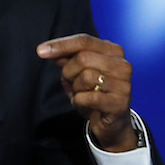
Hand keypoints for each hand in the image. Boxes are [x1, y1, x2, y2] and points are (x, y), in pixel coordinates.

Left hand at [36, 34, 135, 151]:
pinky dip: (80, 102)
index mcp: (113, 51)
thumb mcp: (77, 72)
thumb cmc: (94, 93)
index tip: (40, 51)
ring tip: (83, 96)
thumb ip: (66, 58)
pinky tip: (86, 105)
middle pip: (83, 58)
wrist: (112, 123)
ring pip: (86, 77)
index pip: (84, 41)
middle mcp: (122, 65)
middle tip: (72, 84)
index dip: (61, 45)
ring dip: (76, 89)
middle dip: (69, 72)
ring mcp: (124, 84)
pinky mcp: (120, 103)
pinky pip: (88, 97)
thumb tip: (47, 50)